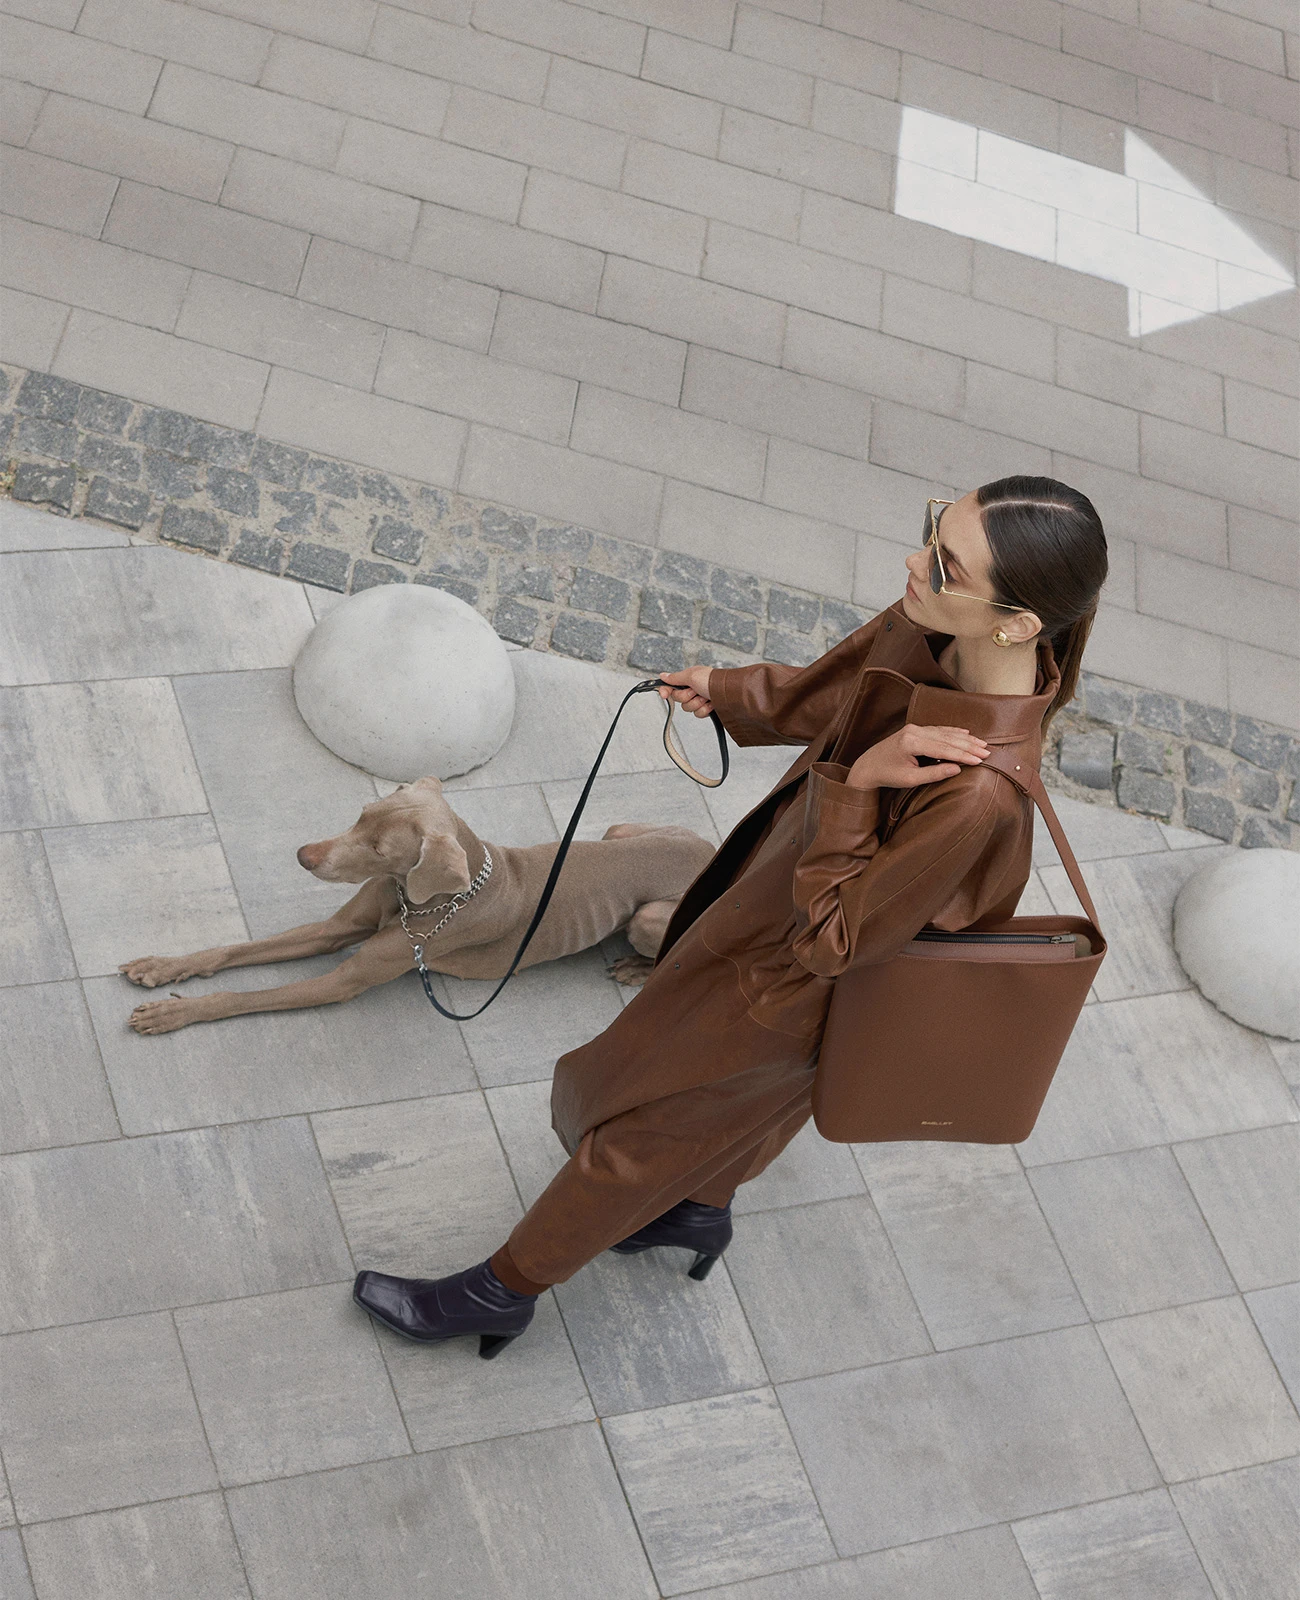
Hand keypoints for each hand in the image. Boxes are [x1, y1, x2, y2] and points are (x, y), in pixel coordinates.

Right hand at [656, 667, 713, 716]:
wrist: (729, 694)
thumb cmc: (713, 681)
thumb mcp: (691, 676)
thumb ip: (675, 678)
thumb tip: (663, 675)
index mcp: (689, 679)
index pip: (671, 686)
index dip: (665, 691)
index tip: (663, 695)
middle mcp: (693, 688)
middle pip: (679, 699)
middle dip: (688, 696)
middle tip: (696, 691)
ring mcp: (700, 700)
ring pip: (688, 708)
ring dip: (698, 703)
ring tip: (706, 698)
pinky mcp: (706, 709)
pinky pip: (698, 714)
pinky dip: (705, 710)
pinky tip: (711, 704)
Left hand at [846, 723, 989, 788]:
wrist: (867, 766)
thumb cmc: (888, 775)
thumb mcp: (911, 779)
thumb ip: (934, 773)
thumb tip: (957, 769)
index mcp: (911, 742)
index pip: (944, 748)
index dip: (963, 755)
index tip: (980, 760)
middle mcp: (913, 731)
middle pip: (947, 738)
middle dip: (968, 745)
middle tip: (987, 752)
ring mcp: (914, 728)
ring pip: (944, 732)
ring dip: (964, 738)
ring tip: (981, 744)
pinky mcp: (914, 730)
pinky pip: (938, 729)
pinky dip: (953, 732)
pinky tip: (965, 733)